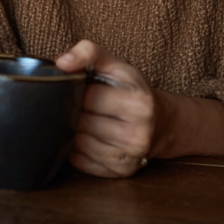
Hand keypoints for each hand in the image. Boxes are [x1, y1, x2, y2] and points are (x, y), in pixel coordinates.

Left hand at [55, 40, 155, 178]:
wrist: (161, 122)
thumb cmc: (131, 90)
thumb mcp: (116, 64)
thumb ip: (89, 52)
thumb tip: (62, 63)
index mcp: (139, 104)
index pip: (88, 97)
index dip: (77, 91)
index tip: (82, 88)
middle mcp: (138, 133)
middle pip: (81, 122)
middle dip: (73, 111)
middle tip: (80, 105)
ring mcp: (130, 156)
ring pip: (78, 143)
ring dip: (72, 131)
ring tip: (83, 120)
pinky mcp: (120, 172)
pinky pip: (81, 161)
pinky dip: (76, 149)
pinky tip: (86, 137)